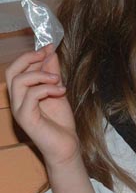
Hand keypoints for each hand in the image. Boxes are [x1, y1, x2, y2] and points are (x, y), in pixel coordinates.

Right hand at [6, 45, 79, 167]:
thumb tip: (50, 51)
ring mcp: (19, 109)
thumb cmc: (60, 120)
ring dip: (41, 75)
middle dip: (28, 58)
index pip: (17, 68)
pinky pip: (31, 95)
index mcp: (22, 93)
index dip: (31, 55)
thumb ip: (52, 71)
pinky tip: (60, 91)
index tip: (49, 48)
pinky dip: (47, 88)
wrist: (67, 144)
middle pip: (11, 71)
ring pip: (19, 81)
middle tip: (46, 56)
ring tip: (58, 80)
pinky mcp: (25, 118)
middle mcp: (17, 100)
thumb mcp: (58, 88)